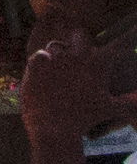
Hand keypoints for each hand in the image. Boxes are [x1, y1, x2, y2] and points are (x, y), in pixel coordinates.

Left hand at [20, 23, 136, 150]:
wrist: (55, 128)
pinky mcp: (36, 64)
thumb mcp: (111, 110)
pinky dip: (40, 61)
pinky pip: (38, 54)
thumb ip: (130, 103)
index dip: (117, 40)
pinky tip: (42, 70)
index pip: (113, 43)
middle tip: (77, 49)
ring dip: (57, 52)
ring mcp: (55, 59)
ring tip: (57, 63)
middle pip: (80, 34)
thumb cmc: (86, 120)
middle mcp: (77, 57)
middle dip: (79, 39)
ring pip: (56, 44)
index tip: (111, 42)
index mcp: (98, 65)